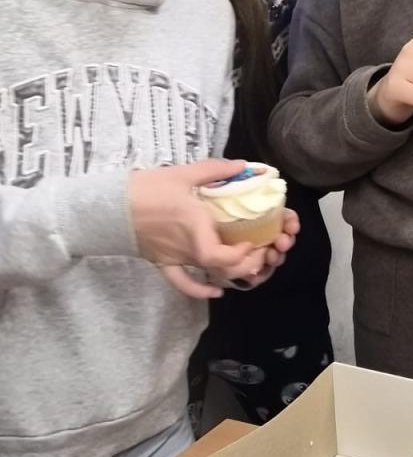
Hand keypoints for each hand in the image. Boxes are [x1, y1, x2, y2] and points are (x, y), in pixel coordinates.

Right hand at [130, 159, 273, 300]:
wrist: (108, 206)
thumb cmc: (145, 188)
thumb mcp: (182, 174)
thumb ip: (215, 170)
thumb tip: (243, 165)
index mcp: (194, 225)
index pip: (217, 255)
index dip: (238, 256)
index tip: (251, 242)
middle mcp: (187, 247)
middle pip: (220, 269)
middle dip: (245, 265)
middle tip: (259, 253)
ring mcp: (174, 258)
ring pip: (207, 275)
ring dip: (230, 274)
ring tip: (247, 264)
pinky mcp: (162, 263)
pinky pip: (182, 284)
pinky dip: (200, 290)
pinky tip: (216, 291)